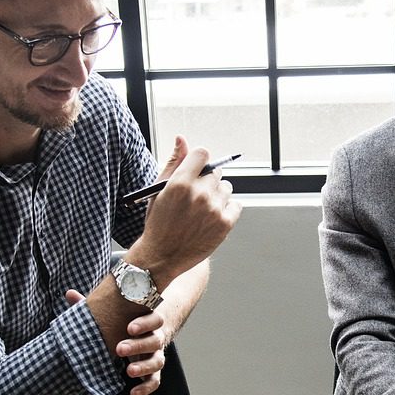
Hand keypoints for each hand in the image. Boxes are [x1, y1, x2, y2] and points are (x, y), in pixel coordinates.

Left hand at [68, 289, 169, 394]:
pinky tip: (133, 394)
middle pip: (155, 340)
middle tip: (119, 349)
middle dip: (138, 345)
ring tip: (129, 371)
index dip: (144, 323)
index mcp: (148, 320)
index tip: (129, 327)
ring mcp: (155, 354)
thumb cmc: (124, 319)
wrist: (145, 330)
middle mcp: (155, 337)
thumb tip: (69, 294)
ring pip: (157, 361)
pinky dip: (145, 388)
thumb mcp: (114, 312)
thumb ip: (93, 305)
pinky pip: (154, 381)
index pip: (154, 319)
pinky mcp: (153, 370)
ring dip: (143, 367)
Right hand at [133, 139, 240, 282]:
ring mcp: (214, 209)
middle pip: (215, 172)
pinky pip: (236, 205)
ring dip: (217, 195)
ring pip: (226, 188)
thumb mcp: (159, 190)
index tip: (196, 170)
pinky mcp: (225, 224)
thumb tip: (182, 138)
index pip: (202, 154)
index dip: (199, 161)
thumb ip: (173, 162)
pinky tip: (213, 217)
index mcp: (180, 182)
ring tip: (202, 209)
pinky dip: (228, 209)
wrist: (161, 256)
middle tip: (196, 196)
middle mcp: (199, 193)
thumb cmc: (158, 222)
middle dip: (206, 181)